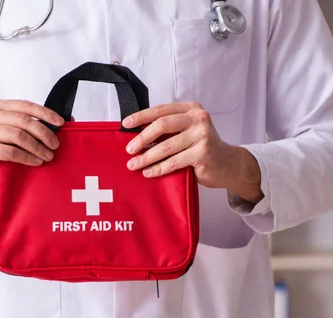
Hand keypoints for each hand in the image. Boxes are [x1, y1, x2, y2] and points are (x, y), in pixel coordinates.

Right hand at [0, 100, 63, 214]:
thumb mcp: (13, 134)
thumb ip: (32, 125)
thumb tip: (69, 120)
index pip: (24, 105)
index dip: (45, 113)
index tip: (60, 123)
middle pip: (23, 120)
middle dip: (43, 132)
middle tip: (55, 145)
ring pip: (18, 135)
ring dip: (37, 147)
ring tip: (48, 155)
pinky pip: (11, 151)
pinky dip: (27, 157)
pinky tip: (36, 162)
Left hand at [122, 102, 263, 203]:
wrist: (228, 164)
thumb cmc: (201, 148)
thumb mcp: (186, 132)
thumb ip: (168, 129)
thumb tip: (136, 136)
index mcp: (191, 109)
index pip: (161, 110)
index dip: (141, 116)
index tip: (125, 124)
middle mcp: (198, 118)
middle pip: (162, 125)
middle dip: (142, 138)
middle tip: (129, 149)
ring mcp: (202, 135)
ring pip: (167, 146)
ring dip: (147, 157)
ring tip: (134, 164)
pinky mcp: (203, 153)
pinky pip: (175, 161)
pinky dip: (159, 168)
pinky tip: (149, 173)